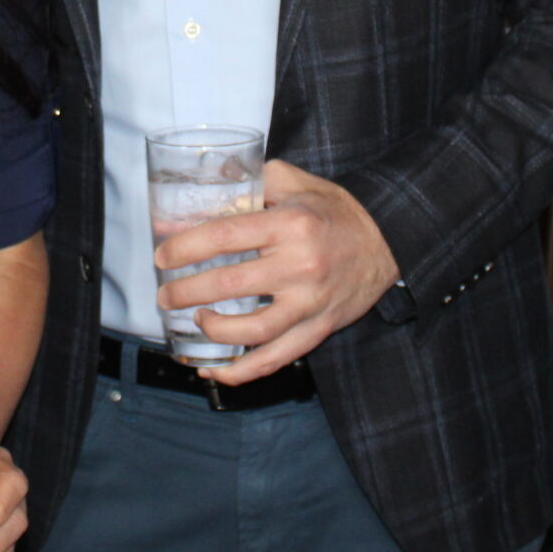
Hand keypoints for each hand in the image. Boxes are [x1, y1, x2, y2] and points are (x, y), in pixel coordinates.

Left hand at [156, 159, 400, 384]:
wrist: (388, 240)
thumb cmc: (336, 211)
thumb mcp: (297, 182)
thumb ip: (254, 180)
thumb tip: (210, 180)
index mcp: (290, 224)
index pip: (224, 236)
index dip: (186, 248)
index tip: (164, 256)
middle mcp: (299, 265)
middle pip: (229, 284)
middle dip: (186, 293)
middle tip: (165, 296)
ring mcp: (311, 302)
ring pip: (252, 329)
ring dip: (213, 330)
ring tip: (195, 321)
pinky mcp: (320, 327)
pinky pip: (277, 358)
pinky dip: (243, 370)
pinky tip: (216, 372)